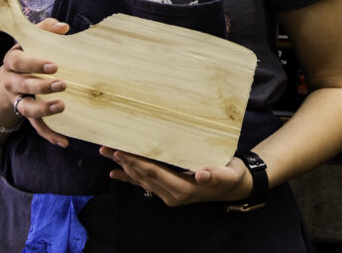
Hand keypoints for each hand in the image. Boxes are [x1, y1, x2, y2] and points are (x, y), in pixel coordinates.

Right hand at [0, 17, 71, 146]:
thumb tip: (63, 27)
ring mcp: (17, 100)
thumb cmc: (24, 56)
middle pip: (24, 85)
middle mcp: (12, 82)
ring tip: (61, 107)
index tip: (53, 65)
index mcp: (12, 62)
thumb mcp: (29, 41)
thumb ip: (45, 29)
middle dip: (42, 86)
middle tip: (62, 84)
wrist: (2, 84)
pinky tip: (63, 141)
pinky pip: (36, 126)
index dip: (34, 63)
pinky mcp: (26, 114)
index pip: (19, 62)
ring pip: (27, 109)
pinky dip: (49, 134)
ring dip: (44, 110)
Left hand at [98, 147, 252, 206]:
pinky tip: (115, 173)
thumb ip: (215, 175)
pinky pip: (144, 184)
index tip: (122, 152)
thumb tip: (201, 174)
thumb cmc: (231, 176)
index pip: (154, 173)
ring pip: (141, 179)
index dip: (137, 162)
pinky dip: (129, 177)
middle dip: (124, 162)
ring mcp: (168, 193)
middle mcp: (172, 194)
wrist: (234, 186)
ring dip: (123, 166)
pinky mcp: (168, 189)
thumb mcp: (228, 174)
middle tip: (107, 147)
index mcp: (183, 189)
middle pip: (143, 176)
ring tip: (107, 154)